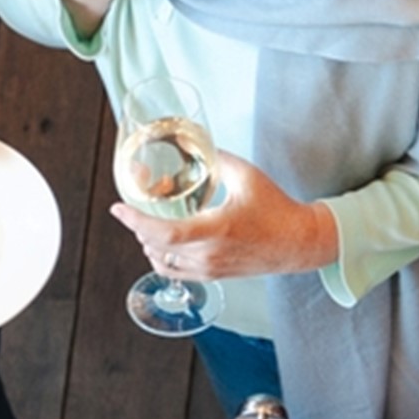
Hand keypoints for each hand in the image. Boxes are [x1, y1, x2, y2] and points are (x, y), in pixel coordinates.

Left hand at [111, 151, 339, 280]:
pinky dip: (161, 258)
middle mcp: (210, 254)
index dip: (135, 221)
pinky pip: (175, 272)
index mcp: (216, 230)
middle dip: (137, 225)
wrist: (300, 242)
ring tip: (148, 223)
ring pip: (162, 261)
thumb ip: (217, 158)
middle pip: (155, 246)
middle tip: (130, 208)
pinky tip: (161, 244)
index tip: (119, 207)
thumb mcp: (248, 176)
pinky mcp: (215, 275)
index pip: (163, 232)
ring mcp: (211, 268)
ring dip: (148, 242)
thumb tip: (191, 143)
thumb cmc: (278, 210)